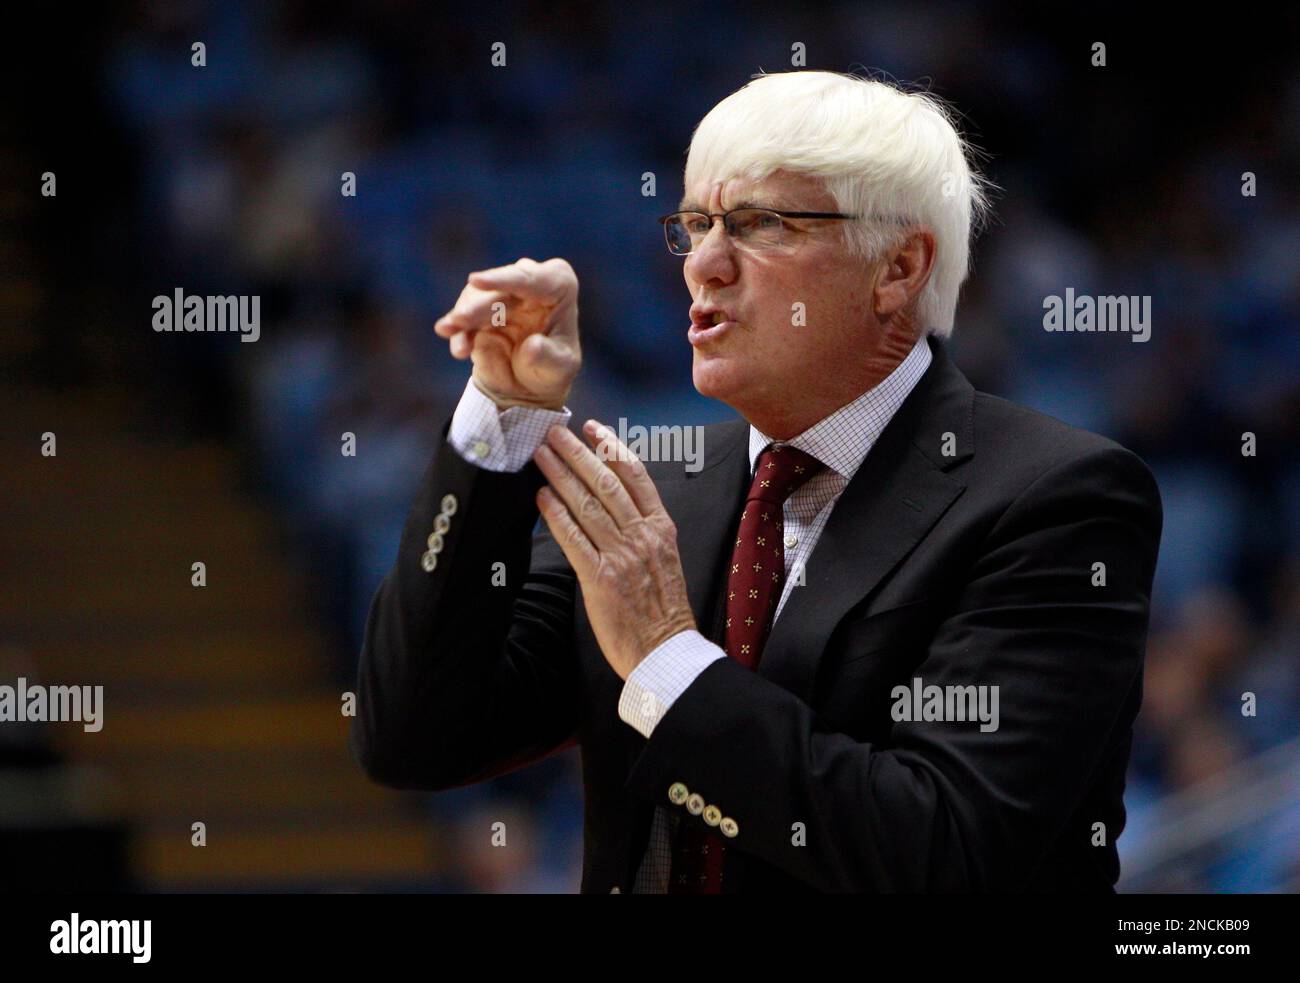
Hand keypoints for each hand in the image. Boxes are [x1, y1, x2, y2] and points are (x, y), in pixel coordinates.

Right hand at [434, 257, 580, 409]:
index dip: (503, 280)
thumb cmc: (553, 367)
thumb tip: (532, 346)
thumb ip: (548, 356)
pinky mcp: (479, 311)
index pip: (530, 278)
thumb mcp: (560, 368)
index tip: (475, 281)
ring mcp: (501, 294)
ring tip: (447, 332)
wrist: (531, 384)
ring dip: (461, 317)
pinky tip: (459, 349)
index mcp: (558, 285)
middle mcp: (528, 282)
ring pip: (476, 298)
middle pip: (499, 288)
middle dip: (477, 305)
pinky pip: (464, 318)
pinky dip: (459, 333)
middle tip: (460, 320)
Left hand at [532, 420, 696, 680]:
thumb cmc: (664, 611)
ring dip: (561, 475)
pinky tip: (541, 497)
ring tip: (541, 454)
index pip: (636, 476)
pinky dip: (556, 514)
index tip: (592, 428)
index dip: (611, 447)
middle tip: (554, 431)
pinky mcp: (601, 578)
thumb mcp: (666, 561)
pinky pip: (574, 538)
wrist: (667, 652)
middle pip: (606, 482)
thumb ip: (644, 532)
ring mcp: (622, 556)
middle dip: (577, 453)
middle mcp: (643, 536)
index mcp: (662, 529)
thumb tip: (614, 508)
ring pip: (587, 504)